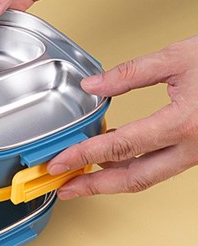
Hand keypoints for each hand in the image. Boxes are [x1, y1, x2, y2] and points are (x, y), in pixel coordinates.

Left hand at [47, 35, 197, 197]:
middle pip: (133, 178)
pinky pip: (159, 168)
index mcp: (183, 123)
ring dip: (111, 181)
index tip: (60, 162)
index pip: (120, 146)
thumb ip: (130, 73)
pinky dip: (132, 169)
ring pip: (147, 177)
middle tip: (65, 187)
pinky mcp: (197, 153)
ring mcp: (196, 154)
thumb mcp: (178, 58)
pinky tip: (113, 161)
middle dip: (94, 187)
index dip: (84, 155)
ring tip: (82, 178)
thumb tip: (93, 86)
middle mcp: (192, 147)